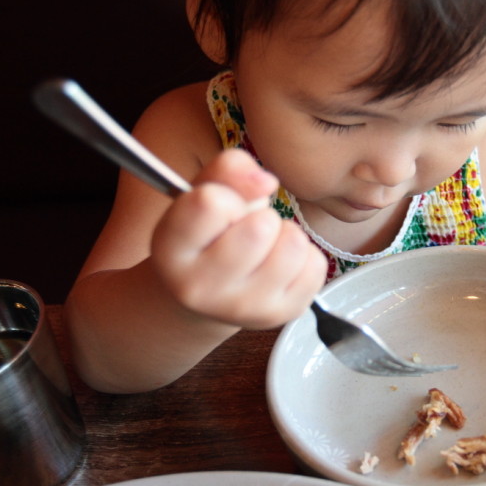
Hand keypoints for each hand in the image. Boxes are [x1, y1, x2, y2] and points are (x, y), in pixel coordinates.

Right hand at [150, 149, 326, 326]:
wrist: (207, 293)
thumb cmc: (207, 232)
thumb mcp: (202, 192)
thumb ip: (228, 170)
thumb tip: (266, 182)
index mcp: (170, 251)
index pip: (210, 203)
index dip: (226, 195)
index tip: (220, 209)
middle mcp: (200, 288)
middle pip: (260, 228)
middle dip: (261, 216)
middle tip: (247, 229)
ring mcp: (241, 308)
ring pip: (293, 246)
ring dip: (286, 234)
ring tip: (266, 244)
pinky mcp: (278, 315)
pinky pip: (315, 266)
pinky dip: (305, 256)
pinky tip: (279, 262)